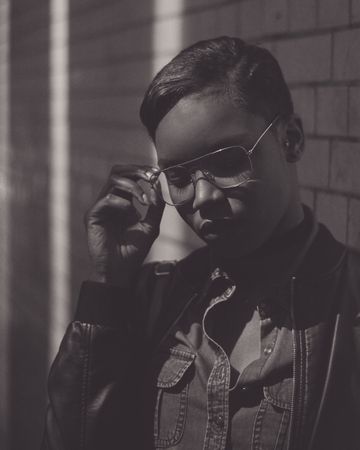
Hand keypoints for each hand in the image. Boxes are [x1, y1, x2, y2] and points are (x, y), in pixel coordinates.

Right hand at [84, 165, 163, 285]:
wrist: (121, 272)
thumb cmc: (134, 251)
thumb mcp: (150, 226)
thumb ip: (155, 207)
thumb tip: (158, 185)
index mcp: (123, 201)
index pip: (130, 175)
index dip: (143, 170)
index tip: (157, 173)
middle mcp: (110, 201)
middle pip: (118, 171)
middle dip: (136, 170)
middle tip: (151, 176)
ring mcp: (100, 207)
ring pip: (113, 181)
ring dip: (133, 186)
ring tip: (145, 200)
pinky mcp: (92, 216)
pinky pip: (106, 199)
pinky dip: (122, 202)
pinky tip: (131, 212)